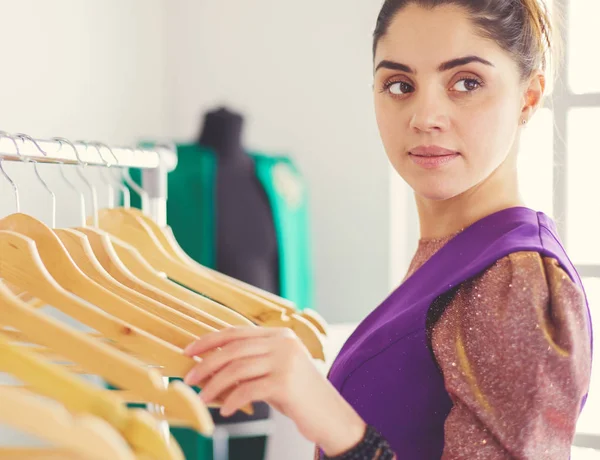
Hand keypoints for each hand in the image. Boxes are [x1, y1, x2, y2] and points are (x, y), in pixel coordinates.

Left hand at [183, 326, 365, 455]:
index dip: (209, 340)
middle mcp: (283, 343)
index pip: (236, 332)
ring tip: (203, 399)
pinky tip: (225, 411)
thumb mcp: (273, 374)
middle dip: (206, 364)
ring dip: (214, 386)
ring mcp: (286, 361)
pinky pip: (247, 390)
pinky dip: (231, 401)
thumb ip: (248, 366)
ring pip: (236, 369)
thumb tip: (208, 368)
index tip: (188, 352)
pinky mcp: (285, 382)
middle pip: (233, 349)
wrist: (330, 416)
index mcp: (280, 335)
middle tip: (188, 380)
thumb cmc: (298, 397)